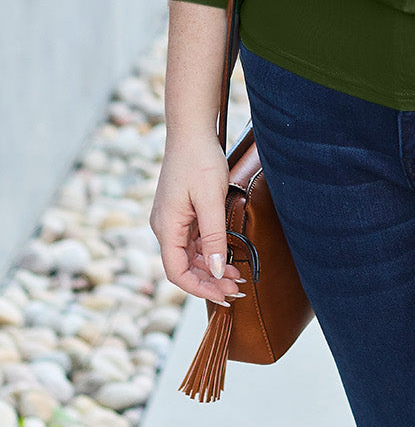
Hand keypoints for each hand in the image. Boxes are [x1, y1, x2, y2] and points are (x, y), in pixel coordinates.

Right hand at [149, 133, 244, 305]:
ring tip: (236, 276)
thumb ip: (213, 237)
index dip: (200, 288)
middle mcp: (164, 226)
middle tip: (237, 289)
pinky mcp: (181, 212)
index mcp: (166, 227)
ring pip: (189, 255)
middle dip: (209, 281)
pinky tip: (226, 256)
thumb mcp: (210, 200)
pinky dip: (209, 251)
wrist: (192, 130)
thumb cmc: (200, 161)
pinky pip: (193, 240)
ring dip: (210, 268)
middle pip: (184, 266)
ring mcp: (172, 219)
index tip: (224, 296)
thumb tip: (214, 270)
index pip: (177, 272)